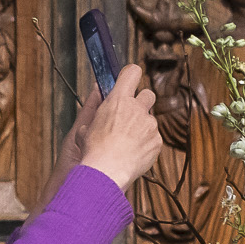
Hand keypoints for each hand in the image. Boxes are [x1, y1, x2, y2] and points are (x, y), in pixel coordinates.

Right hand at [64, 65, 162, 193]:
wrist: (107, 171)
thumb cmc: (93, 150)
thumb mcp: (86, 126)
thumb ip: (96, 110)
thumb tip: (98, 99)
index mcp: (118, 100)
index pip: (132, 72)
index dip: (132, 74)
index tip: (130, 79)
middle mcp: (137, 108)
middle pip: (148, 94)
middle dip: (142, 102)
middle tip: (132, 114)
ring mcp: (150, 124)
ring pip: (150, 120)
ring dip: (142, 128)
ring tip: (128, 143)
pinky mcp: (157, 141)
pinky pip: (154, 138)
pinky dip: (146, 144)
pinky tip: (134, 154)